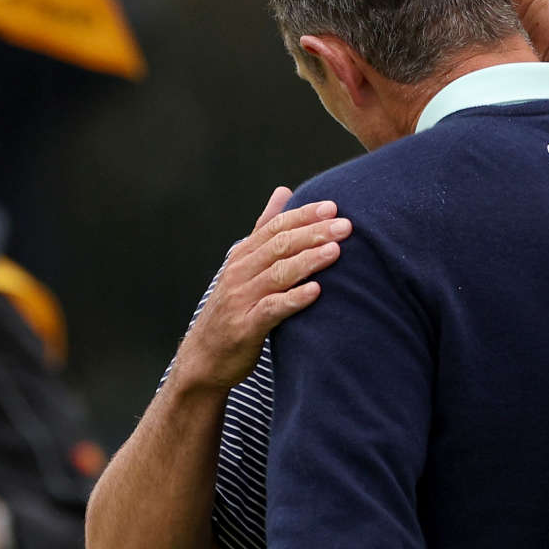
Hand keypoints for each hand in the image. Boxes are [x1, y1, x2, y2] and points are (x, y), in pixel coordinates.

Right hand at [175, 188, 350, 391]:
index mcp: (242, 255)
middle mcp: (239, 272)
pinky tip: (316, 291)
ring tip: (335, 251)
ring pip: (278, 273)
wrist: (203, 357)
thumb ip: (263, 229)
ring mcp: (241, 299)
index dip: (303, 215)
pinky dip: (294, 298)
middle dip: (313, 233)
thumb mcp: (244, 264)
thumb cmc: (233, 308)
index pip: (274, 227)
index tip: (332, 207)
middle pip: (279, 246)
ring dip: (308, 260)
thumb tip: (284, 191)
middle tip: (345, 226)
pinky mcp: (246, 327)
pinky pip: (272, 308)